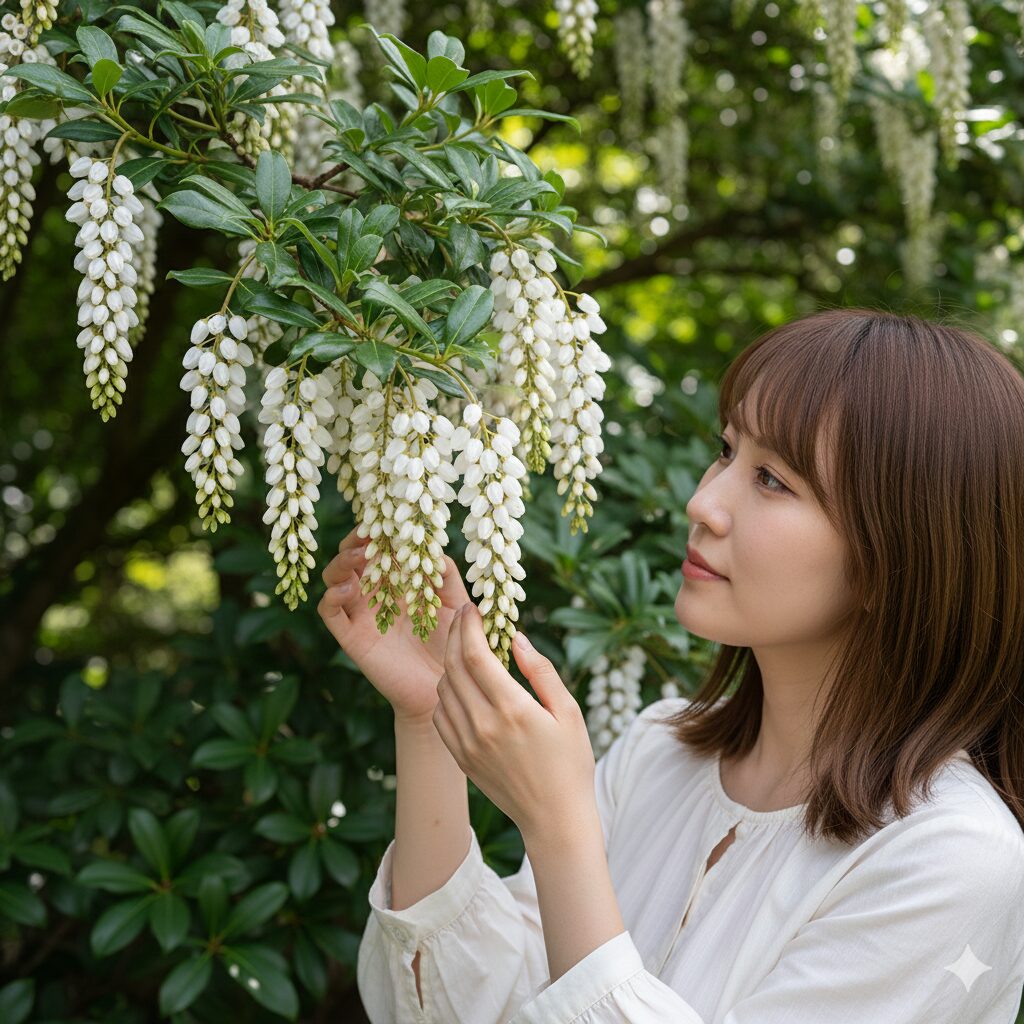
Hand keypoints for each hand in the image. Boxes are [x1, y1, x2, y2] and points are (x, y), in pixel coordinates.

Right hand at [317, 528, 471, 722]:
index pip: (380, 547)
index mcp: (400, 581)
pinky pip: (330, 612)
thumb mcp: (457, 605)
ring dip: (341, 563)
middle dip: (355, 540)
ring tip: (359, 556)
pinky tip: (348, 589)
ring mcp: (361, 614)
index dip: (379, 531)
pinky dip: (332, 596)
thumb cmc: (455, 644)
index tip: (387, 518)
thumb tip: (434, 548)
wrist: (448, 689)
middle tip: (368, 532)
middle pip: (351, 556)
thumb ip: (447, 576)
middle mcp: (376, 593)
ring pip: (334, 578)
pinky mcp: (352, 637)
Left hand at [432, 603, 596, 838]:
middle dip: (456, 635)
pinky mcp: (461, 758)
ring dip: (451, 662)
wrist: (554, 819)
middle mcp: (483, 725)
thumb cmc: (571, 763)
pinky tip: (463, 685)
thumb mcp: (569, 712)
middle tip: (465, 617)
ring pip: (443, 689)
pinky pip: (441, 715)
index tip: (473, 608)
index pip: (476, 655)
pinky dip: (447, 693)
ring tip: (468, 648)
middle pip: (454, 666)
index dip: (469, 626)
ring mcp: (467, 743)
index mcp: (512, 709)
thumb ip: (541, 671)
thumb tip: (516, 637)